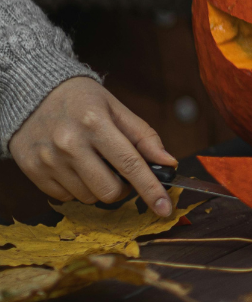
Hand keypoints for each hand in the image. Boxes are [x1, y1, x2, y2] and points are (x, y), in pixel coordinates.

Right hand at [9, 77, 176, 216]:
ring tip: (93, 162)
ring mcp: (48, 159)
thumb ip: (144, 136)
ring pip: (88, 198)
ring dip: (99, 187)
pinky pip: (65, 198)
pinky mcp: (32, 171)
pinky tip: (73, 166)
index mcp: (95, 122)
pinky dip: (76, 188)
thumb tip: (168, 163)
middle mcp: (69, 143)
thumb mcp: (116, 108)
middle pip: (109, 191)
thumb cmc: (82, 100)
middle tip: (121, 171)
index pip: (130, 164)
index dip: (151, 189)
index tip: (165, 209)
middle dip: (123, 188)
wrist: (32, 93)